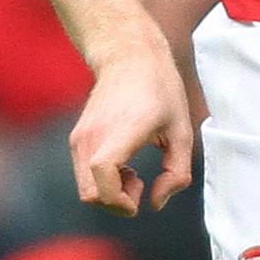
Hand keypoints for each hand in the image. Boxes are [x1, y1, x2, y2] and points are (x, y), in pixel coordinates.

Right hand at [68, 37, 193, 216]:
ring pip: (86, 189)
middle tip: (139, 181)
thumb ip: (177, 173)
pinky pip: (84, 176)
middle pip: (91, 195)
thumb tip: (155, 203)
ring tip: (133, 171)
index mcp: (122, 130)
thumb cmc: (160, 90)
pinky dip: (103, 182)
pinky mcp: (77, 139)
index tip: (139, 197)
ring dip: (110, 192)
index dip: (119, 199)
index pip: (103, 174)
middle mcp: (93, 136)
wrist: (128, 56)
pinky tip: (123, 163)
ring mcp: (80, 138)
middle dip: (117, 202)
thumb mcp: (182, 131)